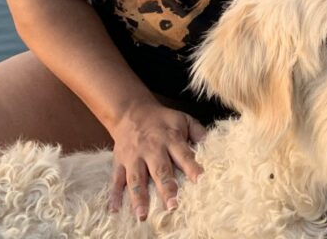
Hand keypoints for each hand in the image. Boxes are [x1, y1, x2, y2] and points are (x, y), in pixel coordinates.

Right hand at [107, 99, 206, 220]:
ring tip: (143, 214)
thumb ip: (197, 132)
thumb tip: (212, 143)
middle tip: (172, 206)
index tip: (200, 181)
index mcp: (170, 139)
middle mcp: (152, 149)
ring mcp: (134, 157)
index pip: (183, 155)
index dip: (192, 168)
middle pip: (160, 170)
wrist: (132, 112)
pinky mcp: (119, 162)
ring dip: (139, 197)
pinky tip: (115, 209)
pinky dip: (114, 194)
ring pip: (136, 179)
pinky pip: (116, 179)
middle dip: (166, 188)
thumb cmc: (162, 120)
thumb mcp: (182, 119)